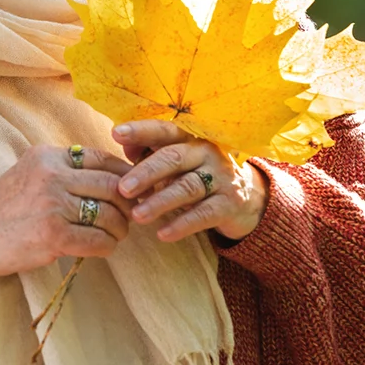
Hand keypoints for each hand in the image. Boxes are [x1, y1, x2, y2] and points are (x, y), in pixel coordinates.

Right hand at [0, 144, 133, 303]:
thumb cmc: (3, 207)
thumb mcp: (30, 173)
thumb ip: (64, 170)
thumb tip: (111, 176)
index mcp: (48, 156)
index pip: (101, 158)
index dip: (124, 173)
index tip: (132, 188)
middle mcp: (52, 176)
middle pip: (112, 185)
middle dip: (128, 202)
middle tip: (131, 214)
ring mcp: (53, 205)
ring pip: (109, 214)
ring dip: (120, 228)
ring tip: (117, 234)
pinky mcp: (53, 235)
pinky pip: (97, 240)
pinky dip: (107, 246)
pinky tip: (104, 248)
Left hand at [113, 120, 268, 242]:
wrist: (247, 197)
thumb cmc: (199, 175)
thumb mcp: (178, 161)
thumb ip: (150, 152)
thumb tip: (123, 144)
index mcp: (190, 139)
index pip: (164, 130)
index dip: (141, 131)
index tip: (117, 134)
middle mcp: (207, 152)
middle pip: (173, 158)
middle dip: (146, 173)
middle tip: (123, 189)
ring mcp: (221, 177)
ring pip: (187, 187)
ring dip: (160, 202)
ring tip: (137, 215)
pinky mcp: (230, 203)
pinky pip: (203, 214)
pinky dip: (182, 224)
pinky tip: (163, 234)